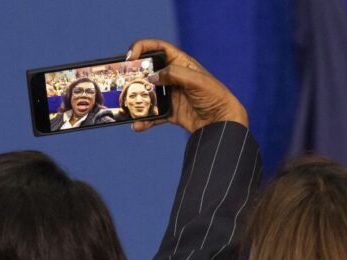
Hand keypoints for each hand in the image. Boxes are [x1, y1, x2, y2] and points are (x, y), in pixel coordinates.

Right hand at [127, 39, 247, 132]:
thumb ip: (173, 74)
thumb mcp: (196, 81)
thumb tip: (151, 78)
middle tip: (123, 82)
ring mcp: (172, 95)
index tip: (131, 57)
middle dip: (134, 76)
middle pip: (148, 71)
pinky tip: (138, 125)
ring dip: (136, 100)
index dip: (142, 48)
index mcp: (181, 63)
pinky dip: (145, 120)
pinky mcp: (171, 112)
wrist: (223, 123)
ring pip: (148, 94)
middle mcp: (174, 77)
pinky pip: (153, 115)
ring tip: (128, 106)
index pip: (158, 48)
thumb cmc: (215, 97)